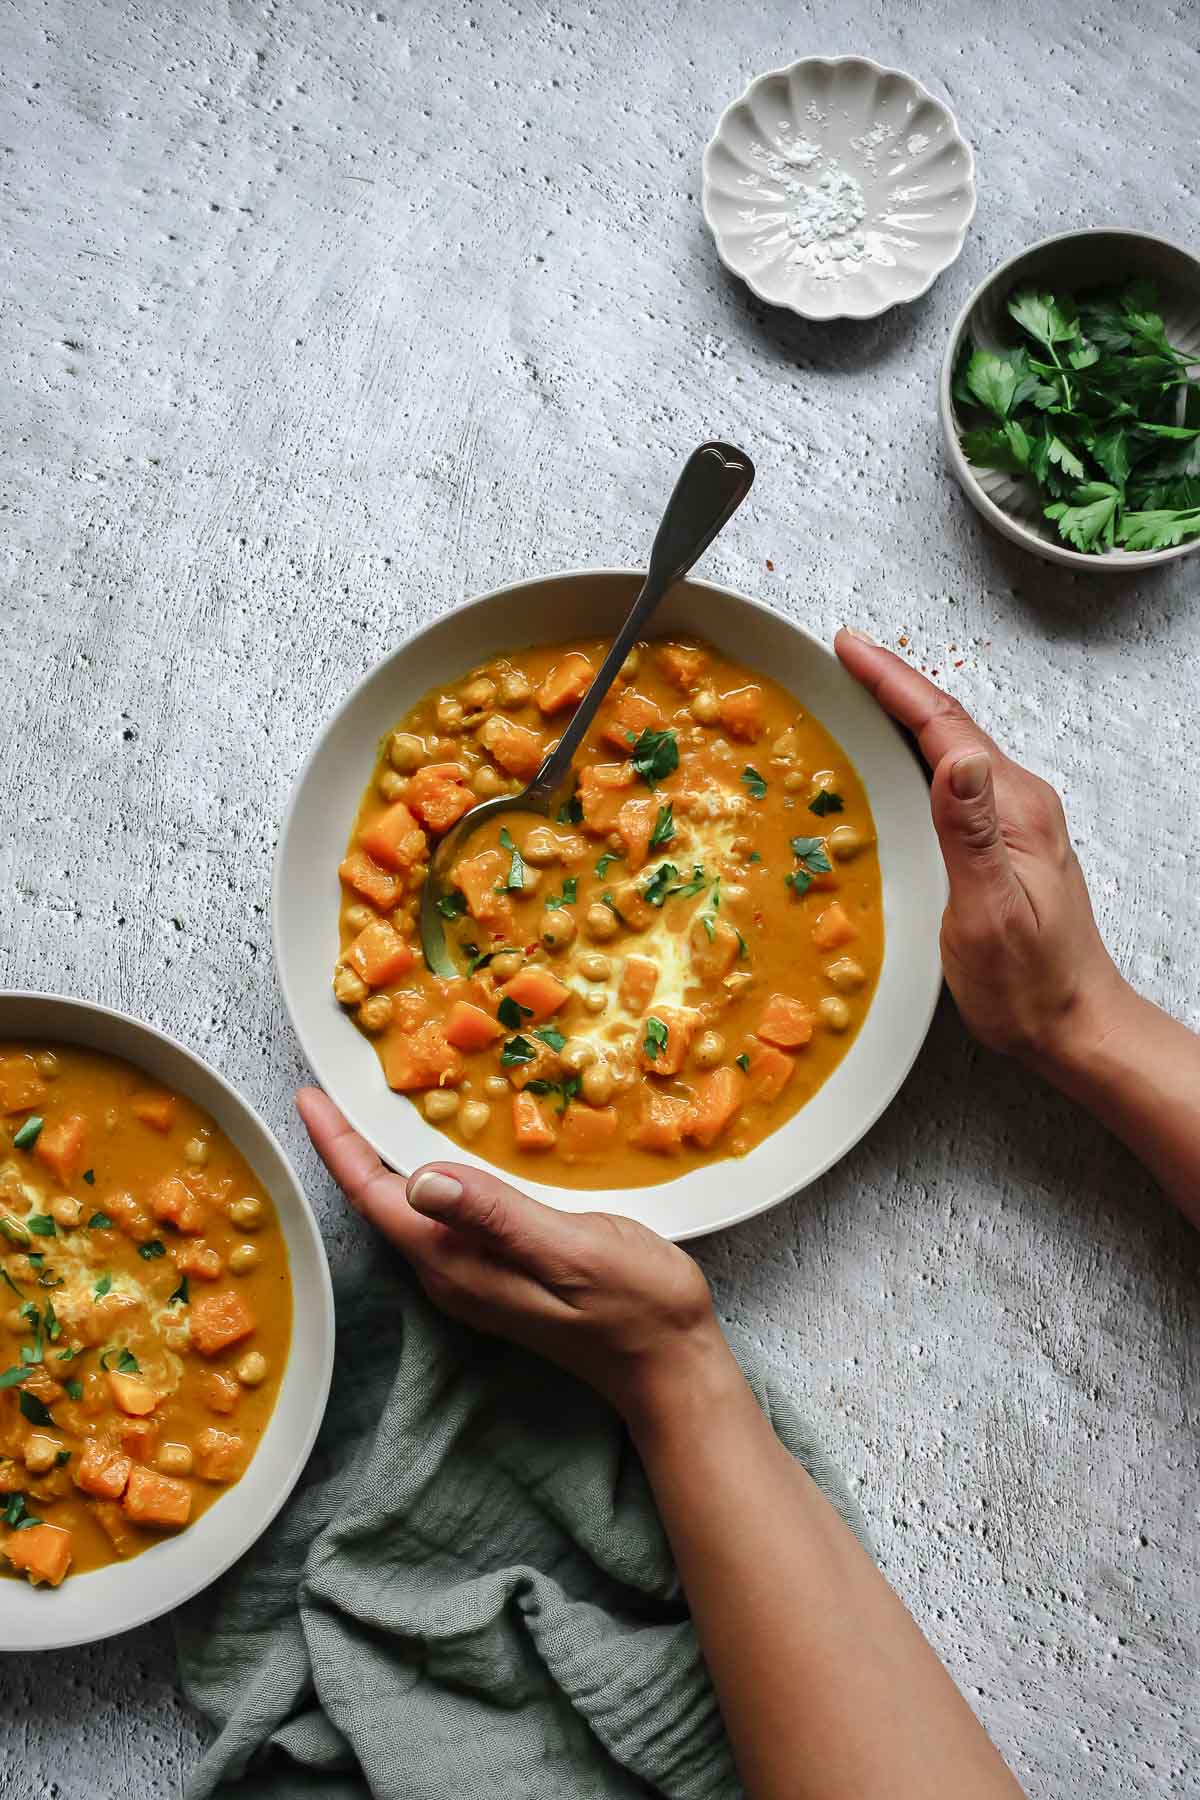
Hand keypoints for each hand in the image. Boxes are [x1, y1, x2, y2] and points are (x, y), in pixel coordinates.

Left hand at [296, 1087, 725, 1421]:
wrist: (669, 1362)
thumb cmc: (631, 1304)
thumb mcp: (569, 1249)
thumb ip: (495, 1215)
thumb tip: (421, 1179)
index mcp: (457, 1261)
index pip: (377, 1196)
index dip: (339, 1145)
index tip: (309, 1097)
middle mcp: (451, 1270)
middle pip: (381, 1201)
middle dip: (353, 1144)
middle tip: (336, 1085)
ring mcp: (473, 1274)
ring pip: (411, 1206)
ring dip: (388, 1156)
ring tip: (374, 1104)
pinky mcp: (498, 1269)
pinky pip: (445, 1213)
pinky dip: (430, 1171)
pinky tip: (445, 1145)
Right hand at [835, 630, 1127, 1070]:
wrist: (1072, 1026)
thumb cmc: (1029, 984)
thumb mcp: (991, 911)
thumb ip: (971, 832)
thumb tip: (961, 757)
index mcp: (1012, 809)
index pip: (944, 727)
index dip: (892, 682)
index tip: (850, 648)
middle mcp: (1017, 804)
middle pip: (948, 725)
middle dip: (893, 684)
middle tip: (844, 656)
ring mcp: (1013, 823)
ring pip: (951, 748)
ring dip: (905, 714)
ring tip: (860, 691)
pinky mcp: (1003, 844)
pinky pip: (953, 780)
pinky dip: (916, 753)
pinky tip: (897, 759)